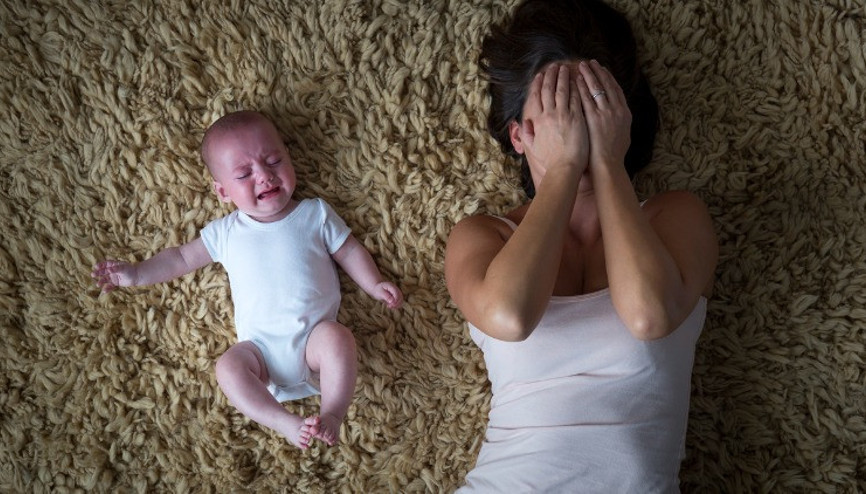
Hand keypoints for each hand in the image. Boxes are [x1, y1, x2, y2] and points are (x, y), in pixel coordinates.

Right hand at [92, 260, 136, 292]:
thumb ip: (116, 269)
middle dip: (98, 273)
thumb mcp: (123, 268)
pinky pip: (110, 286)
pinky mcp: (115, 283)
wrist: (137, 277)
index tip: (95, 266)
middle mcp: (112, 271)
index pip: (105, 264)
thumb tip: (109, 270)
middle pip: (103, 272)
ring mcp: (113, 277)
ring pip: (105, 279)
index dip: (100, 265)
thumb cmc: (130, 270)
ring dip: (101, 281)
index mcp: (114, 265)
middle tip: (92, 275)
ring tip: (98, 284)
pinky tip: (104, 291)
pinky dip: (107, 288)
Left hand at [372, 281, 402, 308]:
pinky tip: (389, 306)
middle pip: (400, 297)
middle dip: (396, 303)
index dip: (396, 300)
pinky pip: (399, 302)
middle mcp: (396, 289)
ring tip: (389, 306)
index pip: (397, 293)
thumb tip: (392, 301)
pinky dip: (395, 305)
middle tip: (389, 306)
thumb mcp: (380, 293)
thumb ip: (386, 296)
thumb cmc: (378, 290)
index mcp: (392, 286)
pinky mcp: (396, 297)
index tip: (392, 305)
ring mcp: (397, 293)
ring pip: (401, 300)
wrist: (377, 289)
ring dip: (396, 305)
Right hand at [519, 63, 589, 177]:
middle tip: (554, 66)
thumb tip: (523, 122)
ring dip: (564, 78)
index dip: (538, 84)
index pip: (537, 97)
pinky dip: (576, 88)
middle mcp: (550, 115)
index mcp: (538, 121)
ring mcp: (564, 115)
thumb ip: (527, 134)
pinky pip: (576, 98)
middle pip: (549, 90)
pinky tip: (578, 80)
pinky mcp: (577, 118)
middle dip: (551, 76)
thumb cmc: (550, 161)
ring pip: (563, 90)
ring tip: (566, 68)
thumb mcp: (533, 147)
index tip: (540, 75)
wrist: (564, 168)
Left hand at [576, 60, 631, 170]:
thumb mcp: (624, 134)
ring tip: (581, 66)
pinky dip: (581, 88)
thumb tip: (619, 115)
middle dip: (598, 72)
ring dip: (588, 75)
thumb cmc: (614, 154)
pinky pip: (585, 98)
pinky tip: (575, 80)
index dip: (609, 78)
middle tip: (591, 62)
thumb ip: (620, 122)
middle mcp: (616, 110)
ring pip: (596, 88)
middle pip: (606, 85)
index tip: (603, 69)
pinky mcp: (592, 118)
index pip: (616, 90)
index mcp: (625, 113)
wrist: (607, 164)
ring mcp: (604, 113)